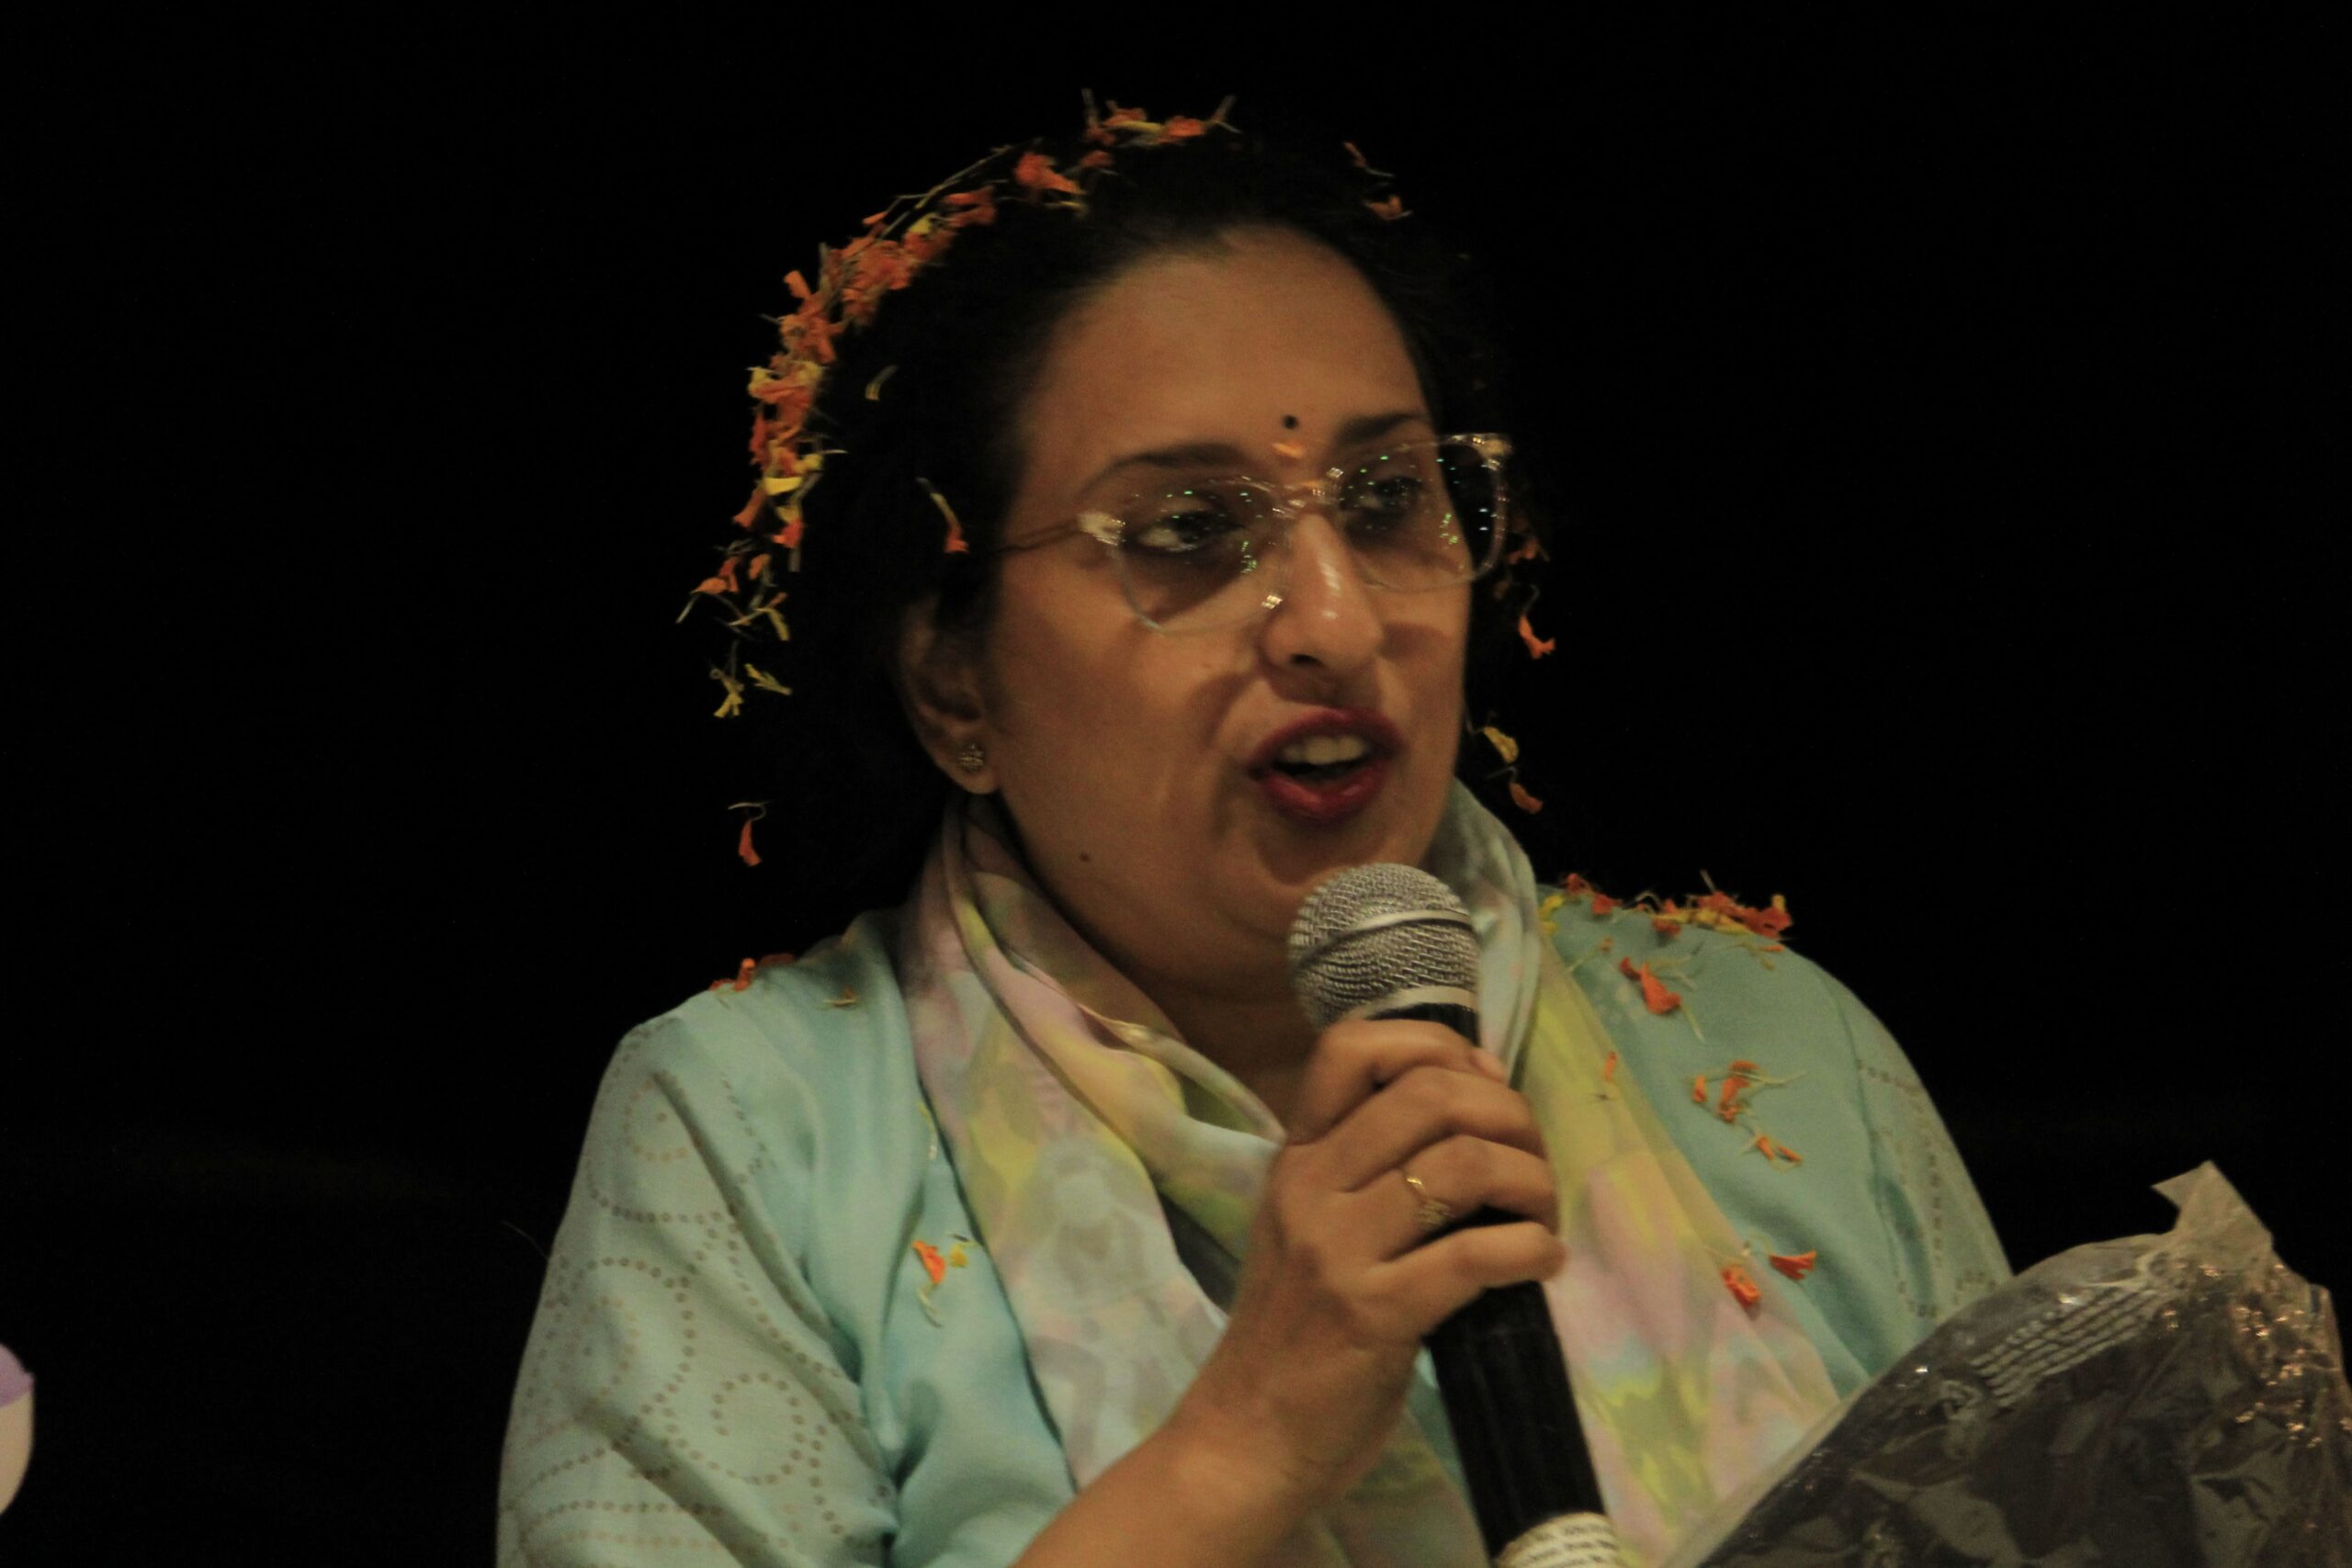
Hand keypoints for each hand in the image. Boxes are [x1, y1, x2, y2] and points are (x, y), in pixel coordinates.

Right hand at [1164, 1020, 1564, 1522]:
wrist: (1246, 1439)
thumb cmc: (1294, 1335)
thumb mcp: (1311, 1229)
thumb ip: (1368, 1169)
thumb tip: (1471, 1102)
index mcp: (1295, 1158)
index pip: (1352, 1046)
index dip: (1437, 1045)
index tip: (1483, 1087)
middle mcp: (1310, 1187)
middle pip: (1431, 1094)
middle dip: (1511, 1116)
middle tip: (1533, 1167)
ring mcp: (1338, 1250)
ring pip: (1463, 1165)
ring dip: (1532, 1183)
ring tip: (1542, 1217)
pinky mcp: (1375, 1314)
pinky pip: (1477, 1255)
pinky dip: (1532, 1250)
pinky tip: (1542, 1262)